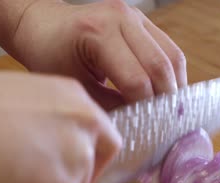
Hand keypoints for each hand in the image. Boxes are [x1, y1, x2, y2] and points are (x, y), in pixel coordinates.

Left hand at [10, 0, 186, 109]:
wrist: (44, 26)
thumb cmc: (50, 55)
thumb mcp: (74, 85)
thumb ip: (108, 106)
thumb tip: (138, 125)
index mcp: (98, 32)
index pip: (136, 79)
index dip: (145, 109)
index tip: (147, 130)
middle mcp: (121, 17)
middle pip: (161, 66)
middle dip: (166, 100)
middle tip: (165, 125)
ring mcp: (135, 15)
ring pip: (173, 55)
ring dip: (175, 85)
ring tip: (168, 110)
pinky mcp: (142, 20)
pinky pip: (168, 48)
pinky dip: (170, 73)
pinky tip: (163, 91)